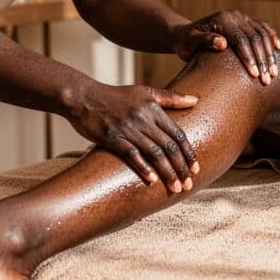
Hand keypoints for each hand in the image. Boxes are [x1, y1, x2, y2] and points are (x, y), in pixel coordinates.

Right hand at [66, 83, 199, 191]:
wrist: (84, 97)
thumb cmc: (116, 96)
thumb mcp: (145, 91)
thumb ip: (171, 98)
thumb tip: (196, 100)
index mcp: (154, 109)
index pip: (177, 134)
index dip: (189, 153)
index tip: (196, 169)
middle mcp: (143, 119)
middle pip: (169, 146)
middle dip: (181, 167)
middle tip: (189, 185)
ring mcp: (128, 129)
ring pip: (154, 153)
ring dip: (167, 172)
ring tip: (176, 188)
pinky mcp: (112, 138)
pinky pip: (131, 154)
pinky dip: (143, 167)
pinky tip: (152, 180)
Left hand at [171, 10, 279, 84]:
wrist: (186, 34)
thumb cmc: (186, 42)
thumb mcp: (189, 42)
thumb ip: (204, 41)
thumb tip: (222, 43)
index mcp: (222, 19)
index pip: (241, 39)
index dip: (249, 57)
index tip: (254, 75)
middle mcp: (234, 16)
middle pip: (254, 37)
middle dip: (262, 60)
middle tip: (266, 79)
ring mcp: (241, 17)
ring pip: (262, 34)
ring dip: (269, 54)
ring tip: (273, 73)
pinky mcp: (246, 22)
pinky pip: (263, 28)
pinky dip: (272, 38)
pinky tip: (278, 49)